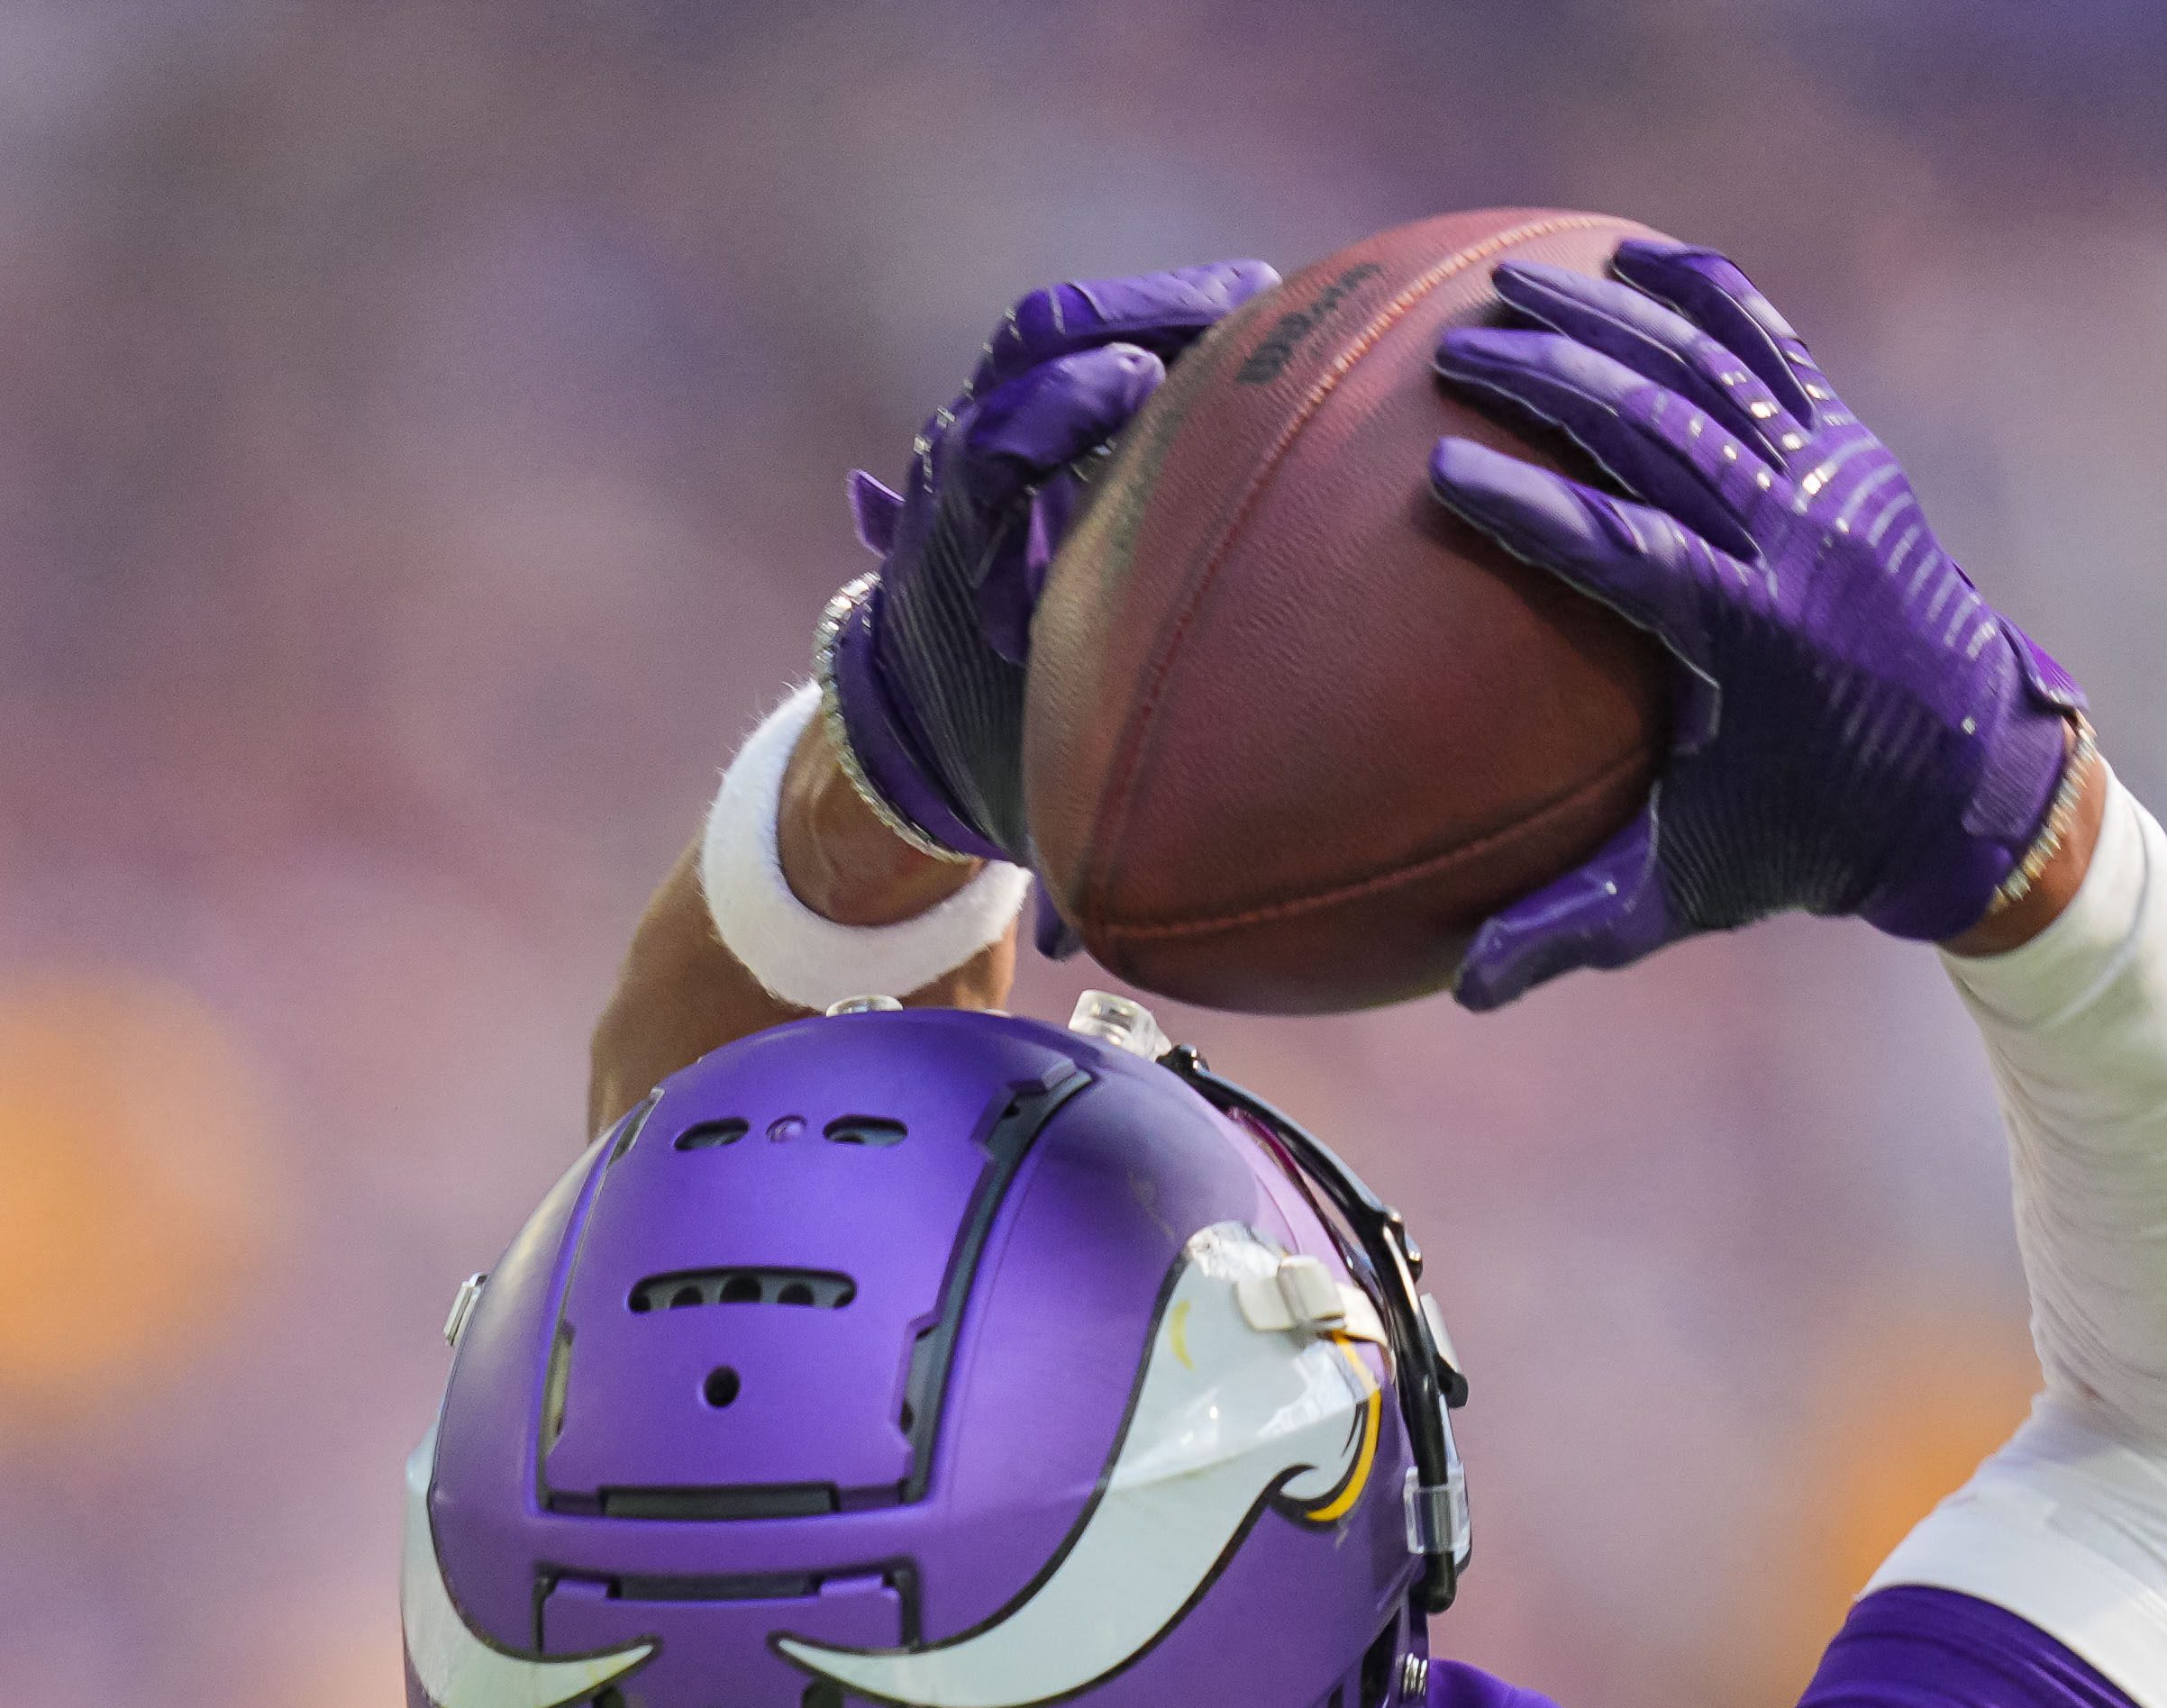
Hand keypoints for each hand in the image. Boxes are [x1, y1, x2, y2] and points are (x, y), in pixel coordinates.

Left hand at [824, 262, 1275, 864]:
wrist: (907, 727)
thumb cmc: (984, 770)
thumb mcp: (1014, 800)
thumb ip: (1043, 842)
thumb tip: (1067, 942)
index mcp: (951, 567)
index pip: (986, 455)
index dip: (1048, 413)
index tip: (1131, 384)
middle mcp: (959, 484)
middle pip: (1022, 356)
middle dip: (1119, 319)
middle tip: (1233, 312)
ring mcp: (989, 440)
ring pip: (1053, 338)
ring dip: (1150, 311)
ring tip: (1259, 306)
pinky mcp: (1031, 424)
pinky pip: (1089, 351)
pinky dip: (1161, 333)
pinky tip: (1256, 331)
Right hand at [1426, 241, 2085, 1001]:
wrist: (1965, 780)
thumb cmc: (1801, 839)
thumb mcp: (1687, 890)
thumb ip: (1571, 927)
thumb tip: (1458, 987)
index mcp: (1747, 637)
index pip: (1623, 549)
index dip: (1530, 508)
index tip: (1439, 474)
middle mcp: (1793, 539)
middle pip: (1658, 429)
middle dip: (1551, 377)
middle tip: (1452, 350)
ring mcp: (1829, 481)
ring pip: (1710, 372)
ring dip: (1607, 317)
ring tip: (1508, 281)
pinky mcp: (1848, 450)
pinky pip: (1773, 349)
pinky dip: (1706, 296)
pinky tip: (1629, 256)